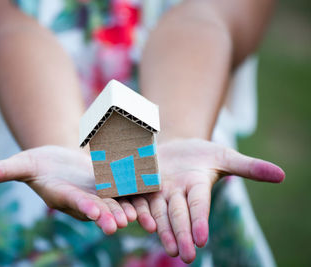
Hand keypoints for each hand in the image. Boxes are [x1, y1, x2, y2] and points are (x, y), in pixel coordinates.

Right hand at [0, 146, 136, 233]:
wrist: (61, 161)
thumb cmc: (39, 163)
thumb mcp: (22, 163)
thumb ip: (4, 170)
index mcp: (63, 195)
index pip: (73, 203)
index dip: (83, 207)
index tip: (93, 213)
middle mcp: (83, 199)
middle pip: (98, 208)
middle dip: (108, 215)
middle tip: (121, 223)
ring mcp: (99, 193)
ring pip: (116, 203)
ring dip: (128, 210)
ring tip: (142, 217)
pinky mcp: (112, 185)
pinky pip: (127, 190)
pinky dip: (138, 192)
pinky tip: (153, 192)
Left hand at [128, 138, 284, 262]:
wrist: (176, 147)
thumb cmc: (204, 154)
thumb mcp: (225, 156)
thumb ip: (248, 167)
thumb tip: (281, 175)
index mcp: (197, 187)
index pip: (199, 207)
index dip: (200, 222)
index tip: (201, 239)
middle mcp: (178, 194)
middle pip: (179, 215)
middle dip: (181, 234)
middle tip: (184, 256)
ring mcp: (159, 191)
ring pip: (158, 211)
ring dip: (159, 228)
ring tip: (162, 244)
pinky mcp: (144, 185)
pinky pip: (138, 197)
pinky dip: (135, 207)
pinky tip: (131, 218)